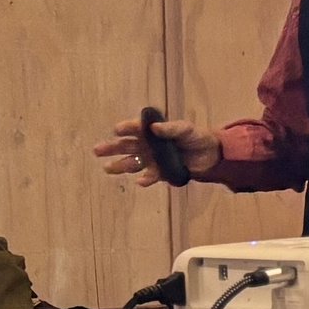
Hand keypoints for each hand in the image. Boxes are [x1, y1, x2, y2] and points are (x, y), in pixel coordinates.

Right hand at [92, 114, 219, 185]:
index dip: (127, 128)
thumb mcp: (186, 129)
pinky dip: (145, 179)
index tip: (118, 130)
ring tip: (108, 168)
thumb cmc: (196, 136)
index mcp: (153, 131)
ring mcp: (153, 159)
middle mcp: (148, 145)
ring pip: (133, 162)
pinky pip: (150, 176)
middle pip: (127, 146)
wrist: (210, 155)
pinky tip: (140, 181)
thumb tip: (154, 127)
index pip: (136, 128)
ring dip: (121, 165)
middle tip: (97, 151)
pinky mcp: (161, 172)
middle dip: (112, 148)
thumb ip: (171, 128)